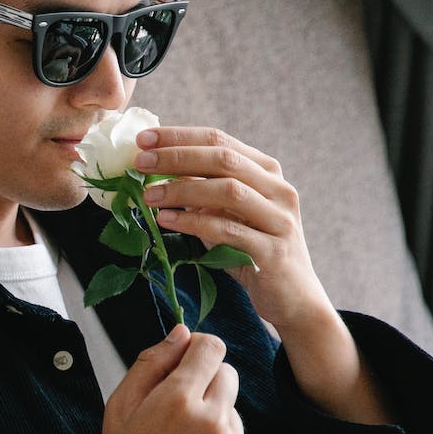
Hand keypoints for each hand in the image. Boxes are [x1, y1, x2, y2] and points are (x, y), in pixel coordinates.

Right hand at [85, 325, 258, 433]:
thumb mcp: (119, 409)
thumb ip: (151, 363)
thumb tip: (181, 333)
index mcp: (177, 399)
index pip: (211, 347)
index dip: (197, 352)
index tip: (186, 366)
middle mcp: (212, 421)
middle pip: (228, 375)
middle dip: (206, 385)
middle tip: (178, 415)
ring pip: (234, 412)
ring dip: (215, 421)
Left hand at [134, 126, 332, 334]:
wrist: (292, 296)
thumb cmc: (251, 249)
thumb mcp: (224, 213)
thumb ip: (200, 189)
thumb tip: (156, 168)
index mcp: (266, 172)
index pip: (219, 140)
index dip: (180, 137)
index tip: (143, 139)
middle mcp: (278, 189)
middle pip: (223, 159)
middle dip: (177, 157)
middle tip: (140, 162)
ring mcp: (279, 219)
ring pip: (229, 191)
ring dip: (183, 190)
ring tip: (148, 195)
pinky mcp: (273, 251)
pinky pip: (228, 231)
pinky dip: (193, 223)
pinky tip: (166, 220)